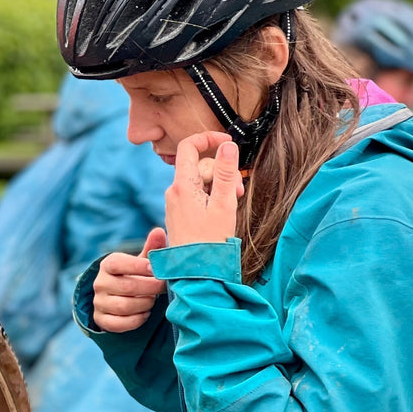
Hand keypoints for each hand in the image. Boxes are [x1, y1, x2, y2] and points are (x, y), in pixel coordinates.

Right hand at [92, 228, 168, 332]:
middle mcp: (100, 283)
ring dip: (145, 304)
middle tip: (163, 287)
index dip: (137, 266)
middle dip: (150, 288)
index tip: (154, 269)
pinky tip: (144, 313)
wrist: (117, 296)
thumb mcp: (142, 261)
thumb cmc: (135, 275)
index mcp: (108, 265)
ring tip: (153, 300)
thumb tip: (159, 231)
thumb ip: (152, 248)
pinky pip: (120, 323)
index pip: (118, 263)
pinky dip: (136, 320)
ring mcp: (99, 302)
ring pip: (124, 306)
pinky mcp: (101, 319)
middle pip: (126, 287)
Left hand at [165, 132, 242, 246]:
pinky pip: (196, 195)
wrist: (196, 272)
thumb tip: (227, 145)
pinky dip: (211, 197)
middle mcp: (173, 192)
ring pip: (200, 181)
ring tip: (232, 204)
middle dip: (222, 172)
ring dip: (219, 186)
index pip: (188, 146)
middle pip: (199, 166)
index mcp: (182, 185)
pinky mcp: (178, 214)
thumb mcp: (225, 204)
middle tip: (239, 191)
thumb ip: (227, 173)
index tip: (227, 142)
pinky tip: (221, 212)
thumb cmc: (211, 241)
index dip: (208, 139)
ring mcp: (175, 203)